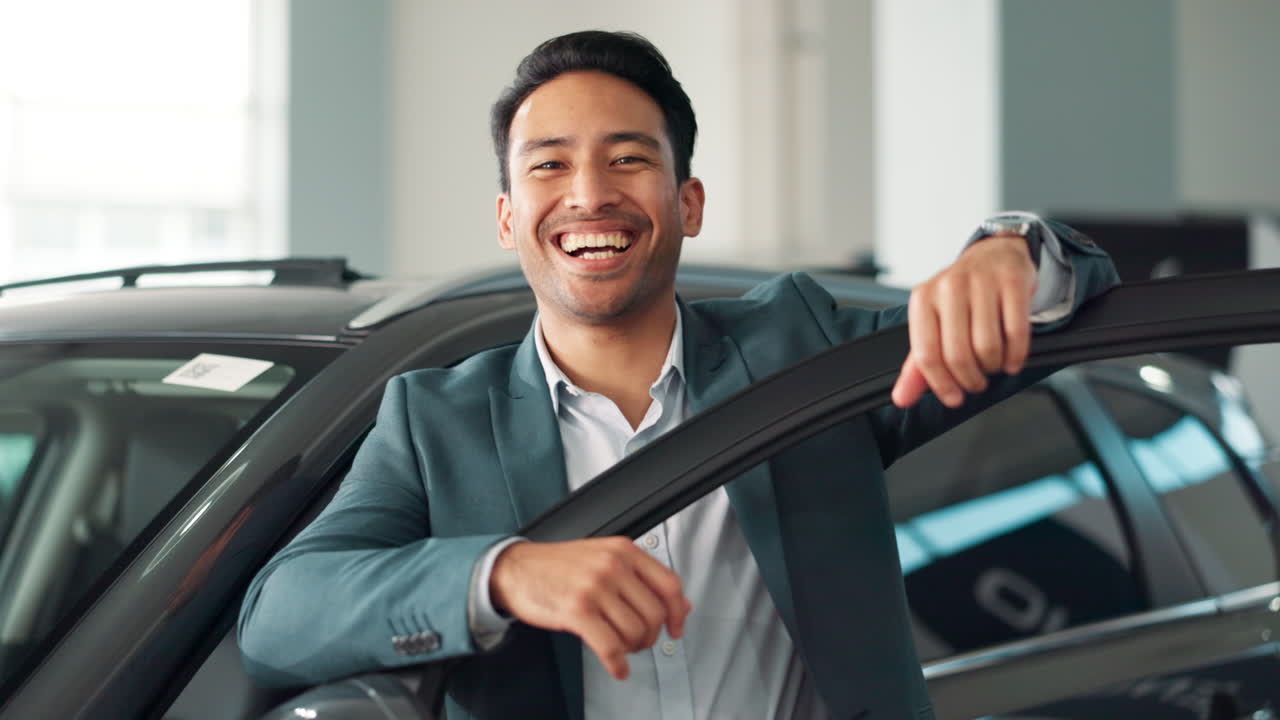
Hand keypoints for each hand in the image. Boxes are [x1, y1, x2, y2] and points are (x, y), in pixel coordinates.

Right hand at [490, 537, 690, 679]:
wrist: (515, 569)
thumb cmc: (558, 566)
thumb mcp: (603, 558)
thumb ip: (641, 577)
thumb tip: (680, 605)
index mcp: (623, 550)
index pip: (669, 584)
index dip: (678, 613)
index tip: (676, 628)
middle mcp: (612, 565)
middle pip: (654, 613)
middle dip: (651, 636)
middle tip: (640, 642)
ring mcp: (594, 587)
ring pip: (635, 632)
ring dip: (632, 649)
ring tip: (621, 649)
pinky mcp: (576, 611)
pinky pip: (610, 647)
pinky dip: (617, 664)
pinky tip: (616, 667)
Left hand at [891, 234, 1037, 408]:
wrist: (994, 255)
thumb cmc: (960, 296)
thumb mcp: (933, 324)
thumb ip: (917, 365)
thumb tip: (902, 398)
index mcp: (923, 299)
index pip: (926, 354)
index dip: (941, 384)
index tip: (954, 398)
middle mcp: (949, 287)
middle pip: (958, 354)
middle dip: (971, 379)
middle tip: (977, 382)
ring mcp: (981, 282)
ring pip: (987, 346)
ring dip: (994, 367)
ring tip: (993, 365)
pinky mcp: (1012, 281)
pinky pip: (1016, 331)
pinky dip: (1016, 355)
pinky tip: (1012, 359)